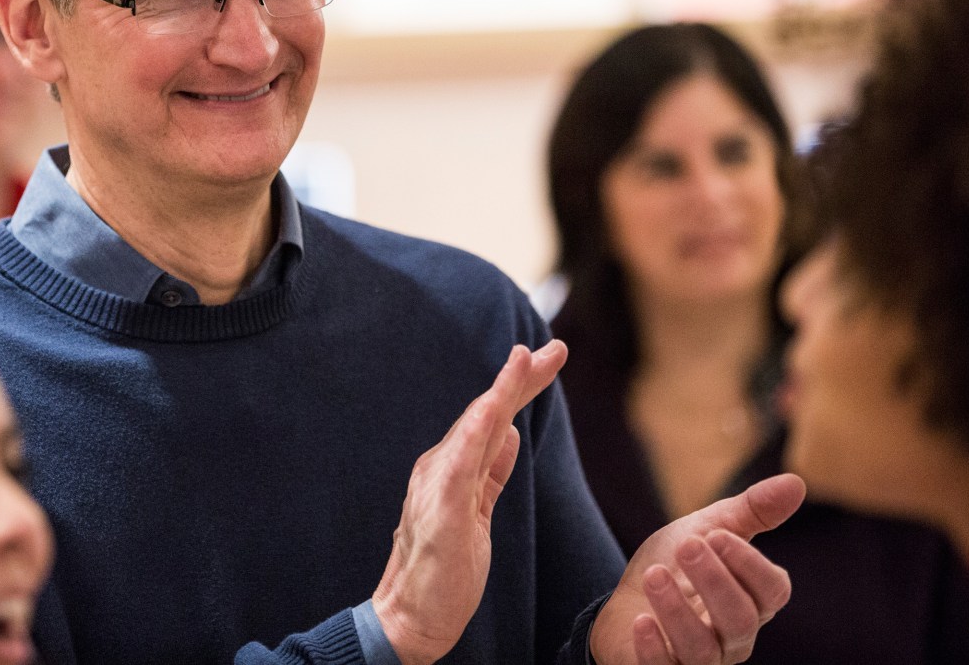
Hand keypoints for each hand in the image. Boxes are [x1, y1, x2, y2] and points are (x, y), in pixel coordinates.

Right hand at [372, 340, 567, 664]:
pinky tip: (495, 408)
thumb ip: (490, 473)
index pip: (494, 419)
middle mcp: (442, 466)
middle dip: (523, 377)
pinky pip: (462, 462)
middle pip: (489, 413)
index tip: (550, 358)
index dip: (521, 386)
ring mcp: (437, 484)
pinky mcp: (439, 508)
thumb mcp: (477, 514)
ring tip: (525, 358)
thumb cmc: (443, 572)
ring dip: (503, 390)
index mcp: (455, 468)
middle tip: (557, 348)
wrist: (410, 619)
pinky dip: (477, 430)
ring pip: (476, 426)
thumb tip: (512, 435)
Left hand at [589, 473, 806, 664]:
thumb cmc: (676, 566)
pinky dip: (654, 650)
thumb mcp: (708, 530)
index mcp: (751, 599)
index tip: (718, 535)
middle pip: (741, 619)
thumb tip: (796, 482)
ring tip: (656, 576)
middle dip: (715, 581)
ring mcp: (700, 660)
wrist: (626, 601)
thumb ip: (752, 511)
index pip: (772, 591)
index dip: (750, 565)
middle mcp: (733, 636)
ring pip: (704, 650)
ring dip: (678, 612)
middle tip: (689, 545)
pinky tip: (642, 621)